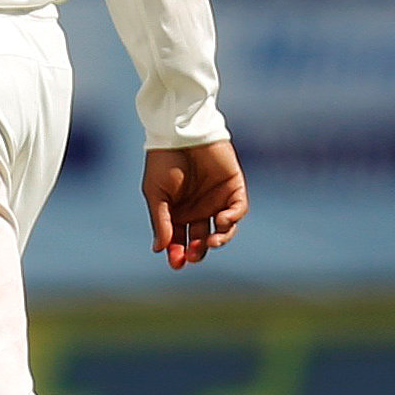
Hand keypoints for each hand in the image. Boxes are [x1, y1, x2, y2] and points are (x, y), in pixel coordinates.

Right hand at [142, 140, 247, 269]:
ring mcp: (217, 199)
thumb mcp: (156, 194)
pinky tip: (221, 221)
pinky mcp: (233, 188)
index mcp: (177, 211)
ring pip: (223, 229)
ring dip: (219, 240)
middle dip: (198, 250)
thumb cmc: (163, 161)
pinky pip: (237, 210)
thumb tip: (159, 250)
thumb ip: (161, 221)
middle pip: (201, 239)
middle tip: (192, 255)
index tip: (176, 262)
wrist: (181, 132)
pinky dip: (231, 219)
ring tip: (211, 243)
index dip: (177, 252)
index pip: (179, 239)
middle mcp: (198, 208)